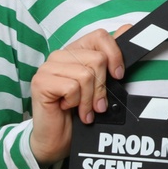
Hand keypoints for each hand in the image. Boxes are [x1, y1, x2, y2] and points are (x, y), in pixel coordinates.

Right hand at [28, 23, 132, 164]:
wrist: (58, 140)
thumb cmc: (79, 113)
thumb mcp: (101, 84)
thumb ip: (110, 58)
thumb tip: (126, 28)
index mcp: (75, 52)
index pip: (100, 36)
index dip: (114, 55)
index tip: (119, 75)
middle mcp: (60, 56)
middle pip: (97, 59)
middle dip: (102, 87)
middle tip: (97, 105)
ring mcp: (48, 68)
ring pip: (85, 75)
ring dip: (89, 99)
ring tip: (84, 111)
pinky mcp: (40, 82)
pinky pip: (72, 87)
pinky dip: (75, 103)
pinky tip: (68, 109)